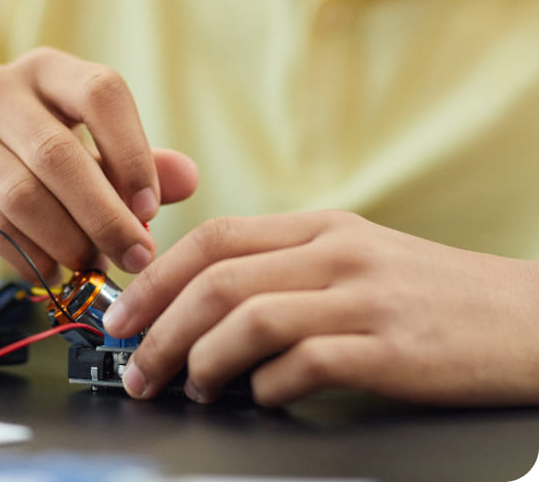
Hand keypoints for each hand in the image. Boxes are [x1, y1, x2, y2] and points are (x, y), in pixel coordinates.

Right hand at [0, 47, 198, 280]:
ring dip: (70, 241)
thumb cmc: (27, 159)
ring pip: (25, 196)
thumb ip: (134, 162)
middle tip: (136, 256)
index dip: (132, 152)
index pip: (101, 92)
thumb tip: (189, 178)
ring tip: (94, 266)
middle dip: (106, 215)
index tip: (150, 208)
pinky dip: (34, 258)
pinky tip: (55, 272)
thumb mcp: (84, 149)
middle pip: (60, 153)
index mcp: (46, 70)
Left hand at [103, 211, 538, 405]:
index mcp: (320, 226)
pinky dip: (264, 387)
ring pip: (250, 318)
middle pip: (219, 278)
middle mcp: (335, 253)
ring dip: (200, 359)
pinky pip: (303, 365)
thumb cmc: (429, 291)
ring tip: (183, 388)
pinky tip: (257, 398)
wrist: (525, 317)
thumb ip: (285, 266)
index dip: (158, 275)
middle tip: (134, 364)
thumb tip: (206, 300)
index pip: (215, 236)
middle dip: (160, 324)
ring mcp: (363, 299)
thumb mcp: (354, 255)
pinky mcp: (390, 351)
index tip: (126, 311)